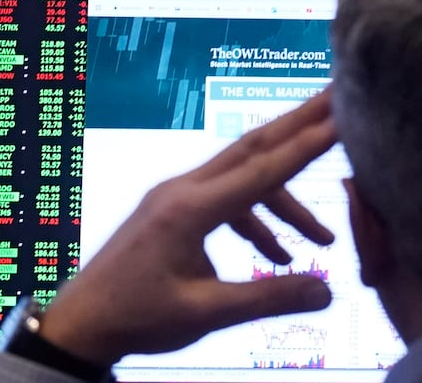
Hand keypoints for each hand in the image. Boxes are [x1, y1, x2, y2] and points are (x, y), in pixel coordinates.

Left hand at [39, 89, 338, 366]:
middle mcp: (184, 189)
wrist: (82, 322)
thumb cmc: (137, 317)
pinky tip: (275, 257)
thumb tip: (327, 290)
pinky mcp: (173, 210)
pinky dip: (255, 220)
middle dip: (299, 126)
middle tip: (338, 100)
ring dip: (284, 201)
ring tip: (322, 238)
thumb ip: (267, 298)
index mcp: (190, 208)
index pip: (261, 169)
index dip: (307, 144)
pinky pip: (226, 201)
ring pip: (243, 178)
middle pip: (253, 148)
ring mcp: (176, 196)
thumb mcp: (206, 314)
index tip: (339, 116)